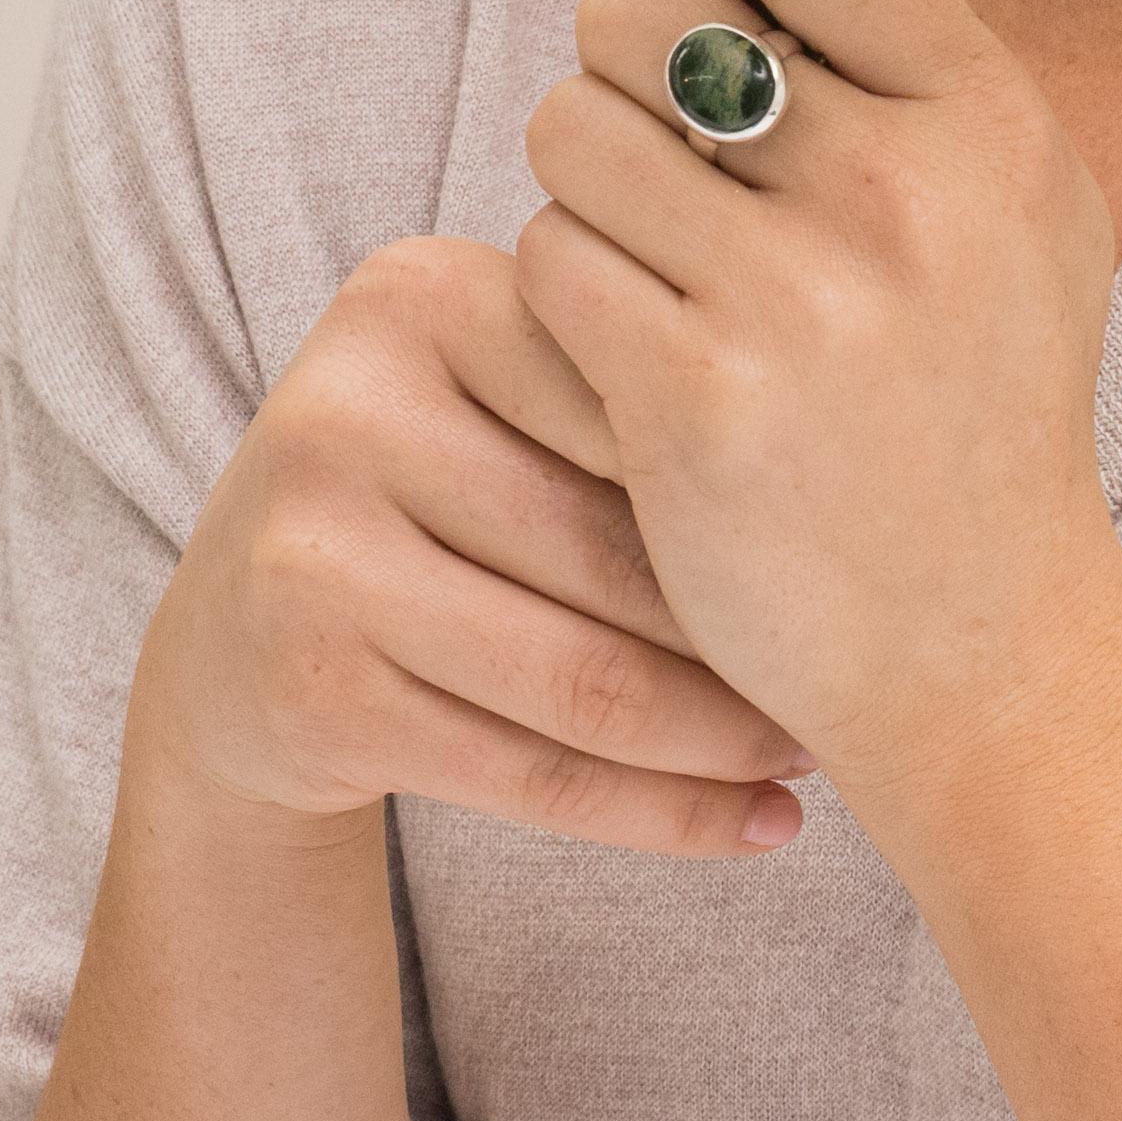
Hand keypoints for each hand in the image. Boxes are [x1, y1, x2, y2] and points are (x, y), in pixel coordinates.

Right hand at [126, 235, 812, 860]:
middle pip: (615, 548)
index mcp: (418, 295)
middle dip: (756, 628)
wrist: (243, 639)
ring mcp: (310, 555)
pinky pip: (534, 773)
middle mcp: (343, 407)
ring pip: (585, 677)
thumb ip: (636, 388)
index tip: (877, 540)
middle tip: (869, 671)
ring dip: (727, 738)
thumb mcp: (504, 400)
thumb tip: (878, 465)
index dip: (767, 484)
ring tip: (819, 750)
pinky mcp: (308, 690)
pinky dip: (667, 814)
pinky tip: (760, 825)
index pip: (640, 402)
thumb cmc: (435, 499)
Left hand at [516, 0, 1121, 787]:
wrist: (980, 649)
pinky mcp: (690, 401)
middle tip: (658, 150)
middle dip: (618, 65)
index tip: (718, 19)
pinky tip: (637, 358)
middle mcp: (897, 190)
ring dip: (584, 190)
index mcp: (985, 116)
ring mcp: (793, 299)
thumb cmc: (982, 410)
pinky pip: (548, 263)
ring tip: (654, 263)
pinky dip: (570, 305)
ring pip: (571, 131)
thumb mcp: (1020, 209)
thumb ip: (915, 66)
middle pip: (642, 6)